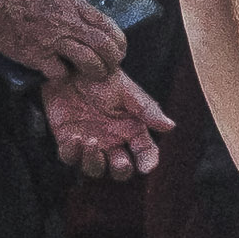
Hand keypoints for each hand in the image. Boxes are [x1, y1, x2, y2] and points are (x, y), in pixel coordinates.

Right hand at [0, 0, 127, 80]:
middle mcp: (68, 22)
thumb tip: (86, 15)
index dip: (118, 41)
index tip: (118, 48)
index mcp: (72, 3)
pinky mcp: (39, 57)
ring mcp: (54, 40)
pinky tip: (58, 71)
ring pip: (90, 62)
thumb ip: (70, 2)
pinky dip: (62, 74)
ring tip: (93, 74)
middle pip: (105, 46)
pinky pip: (61, 73)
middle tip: (110, 66)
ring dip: (95, 71)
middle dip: (113, 60)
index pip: (109, 25)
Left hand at [41, 69, 168, 180]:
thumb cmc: (103, 77)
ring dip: (94, 161)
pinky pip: (69, 156)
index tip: (146, 167)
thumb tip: (170, 126)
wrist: (72, 67)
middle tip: (120, 162)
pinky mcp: (67, 141)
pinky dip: (72, 152)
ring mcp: (90, 143)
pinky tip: (75, 137)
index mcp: (131, 130)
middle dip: (121, 170)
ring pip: (94, 168)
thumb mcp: (127, 90)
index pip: (145, 153)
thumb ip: (146, 110)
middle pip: (120, 169)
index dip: (148, 162)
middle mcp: (112, 141)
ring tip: (92, 142)